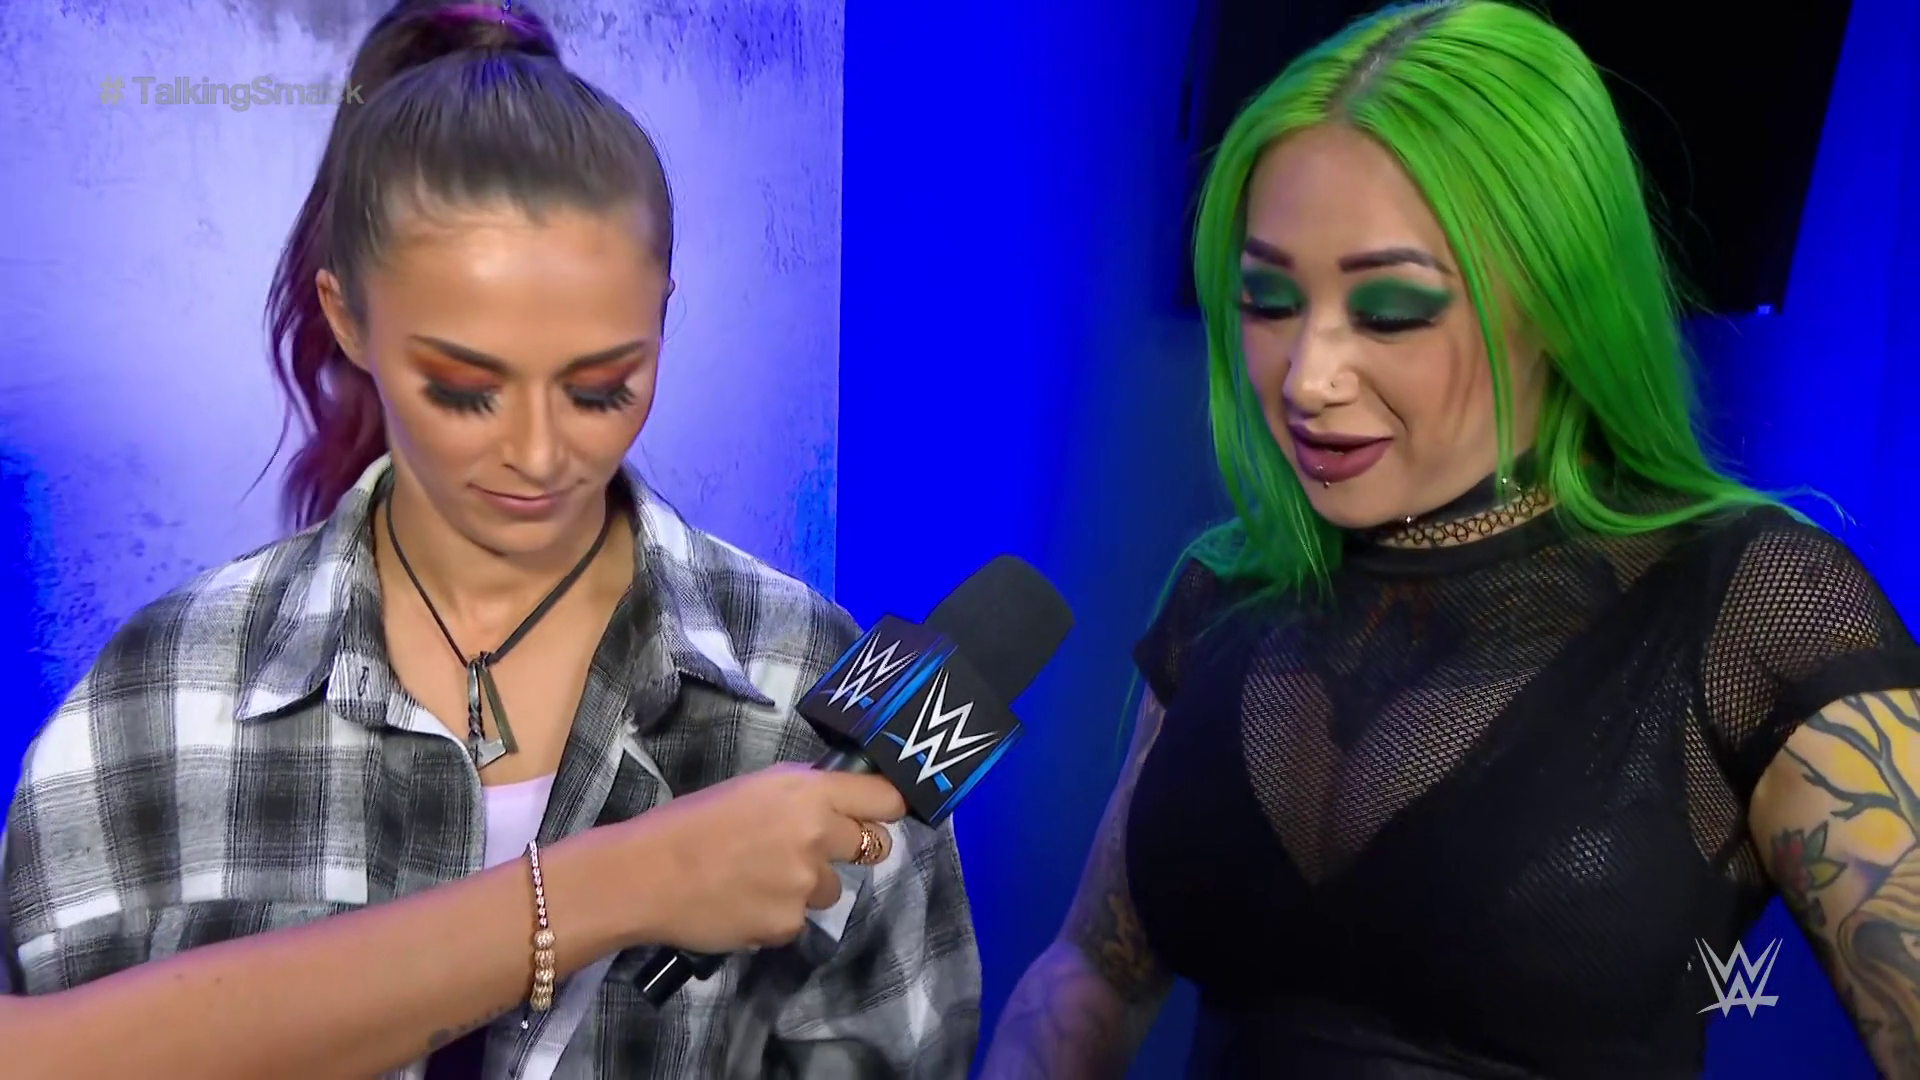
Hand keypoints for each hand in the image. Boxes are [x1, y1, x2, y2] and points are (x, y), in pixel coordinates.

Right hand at [610, 763, 907, 953]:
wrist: (646, 874)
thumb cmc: (691, 822)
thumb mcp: (754, 789)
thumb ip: (802, 797)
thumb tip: (834, 808)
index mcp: (808, 790)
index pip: (885, 797)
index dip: (887, 807)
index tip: (882, 814)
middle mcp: (817, 833)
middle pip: (872, 846)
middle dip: (850, 849)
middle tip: (813, 851)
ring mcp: (806, 883)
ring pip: (831, 888)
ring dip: (806, 887)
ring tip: (756, 880)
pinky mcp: (789, 924)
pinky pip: (798, 920)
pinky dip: (777, 916)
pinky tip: (742, 904)